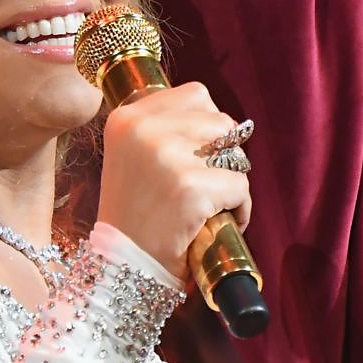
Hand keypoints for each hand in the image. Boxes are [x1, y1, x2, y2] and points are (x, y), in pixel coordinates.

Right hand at [97, 82, 251, 280]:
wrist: (122, 268)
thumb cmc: (134, 216)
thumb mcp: (133, 157)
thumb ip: (164, 130)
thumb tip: (219, 120)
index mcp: (127, 117)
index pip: (196, 94)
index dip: (207, 126)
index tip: (196, 155)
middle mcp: (143, 129)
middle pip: (220, 120)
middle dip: (224, 153)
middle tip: (204, 183)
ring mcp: (166, 156)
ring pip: (234, 152)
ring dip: (232, 178)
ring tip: (208, 202)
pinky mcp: (191, 187)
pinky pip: (241, 187)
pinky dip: (240, 209)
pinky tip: (214, 222)